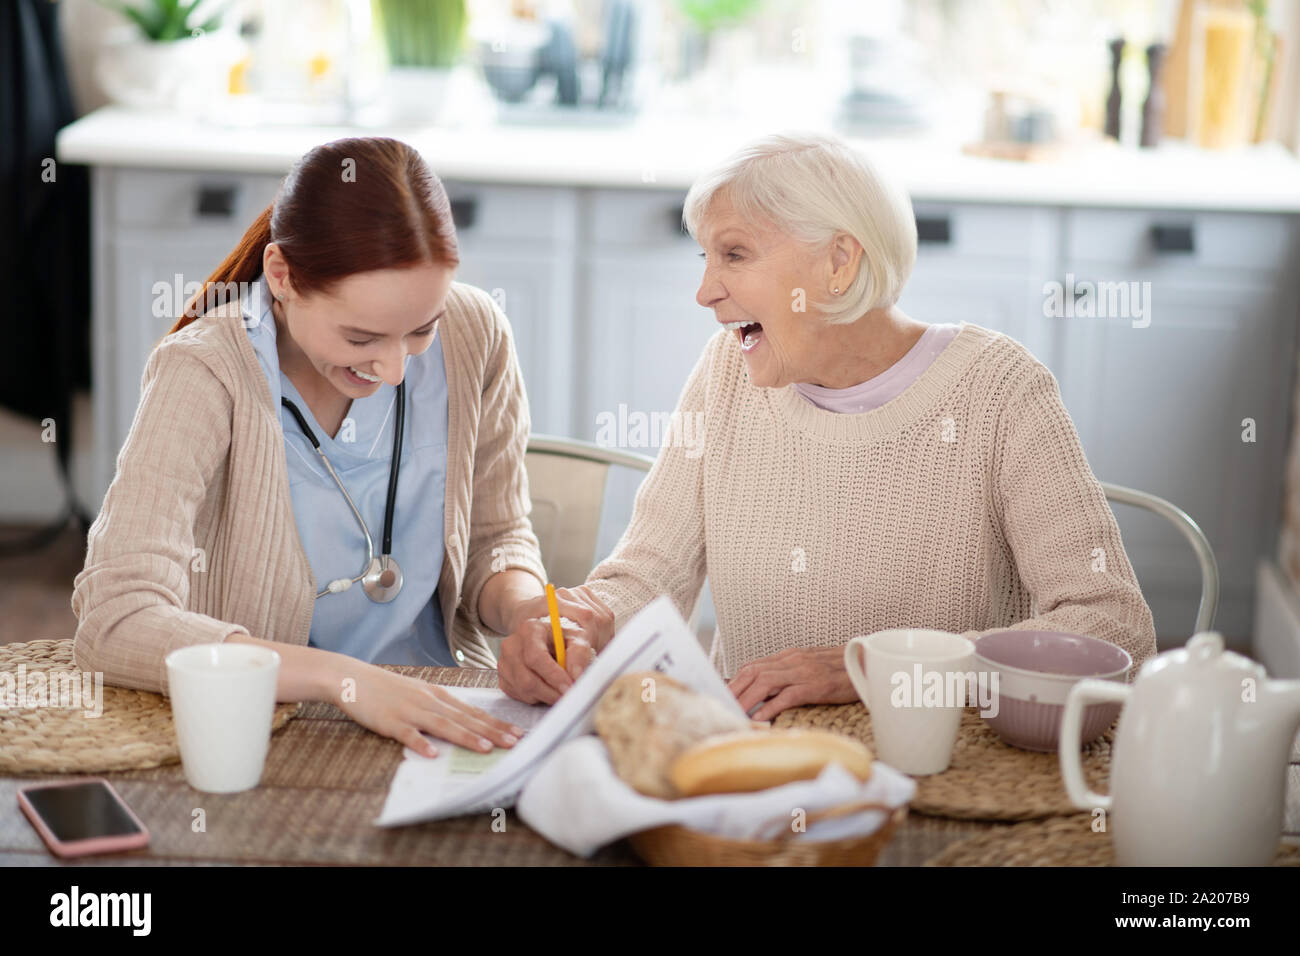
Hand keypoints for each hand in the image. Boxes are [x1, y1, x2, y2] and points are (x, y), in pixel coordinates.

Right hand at [329, 661, 525, 757]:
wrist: (354, 678)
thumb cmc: (389, 689)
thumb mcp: (421, 693)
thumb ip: (442, 708)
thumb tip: (466, 723)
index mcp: (438, 695)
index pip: (473, 711)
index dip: (496, 723)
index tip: (517, 732)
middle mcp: (429, 701)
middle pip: (465, 718)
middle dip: (492, 731)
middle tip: (514, 742)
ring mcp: (410, 711)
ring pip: (443, 725)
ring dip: (465, 737)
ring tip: (485, 748)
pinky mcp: (390, 721)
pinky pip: (407, 734)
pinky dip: (420, 743)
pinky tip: (432, 754)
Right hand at [497, 585, 613, 704]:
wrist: (546, 634)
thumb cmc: (563, 635)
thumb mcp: (577, 636)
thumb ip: (579, 653)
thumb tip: (576, 676)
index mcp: (529, 629)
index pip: (536, 657)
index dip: (553, 676)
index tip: (569, 687)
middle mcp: (512, 645)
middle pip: (527, 679)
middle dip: (551, 692)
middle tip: (570, 695)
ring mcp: (504, 662)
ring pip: (523, 690)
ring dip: (546, 696)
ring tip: (560, 688)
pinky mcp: (503, 678)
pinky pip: (519, 696)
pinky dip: (537, 697)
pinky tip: (548, 686)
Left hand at [727, 646, 858, 721]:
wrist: (868, 664)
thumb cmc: (840, 670)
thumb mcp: (809, 666)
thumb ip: (788, 674)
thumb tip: (765, 693)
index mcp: (789, 656)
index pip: (753, 666)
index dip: (735, 681)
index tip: (721, 695)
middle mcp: (792, 660)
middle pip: (753, 672)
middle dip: (734, 690)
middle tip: (721, 706)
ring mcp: (804, 672)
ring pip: (765, 682)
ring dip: (747, 698)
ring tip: (735, 713)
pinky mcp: (816, 685)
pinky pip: (788, 695)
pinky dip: (770, 706)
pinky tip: (760, 717)